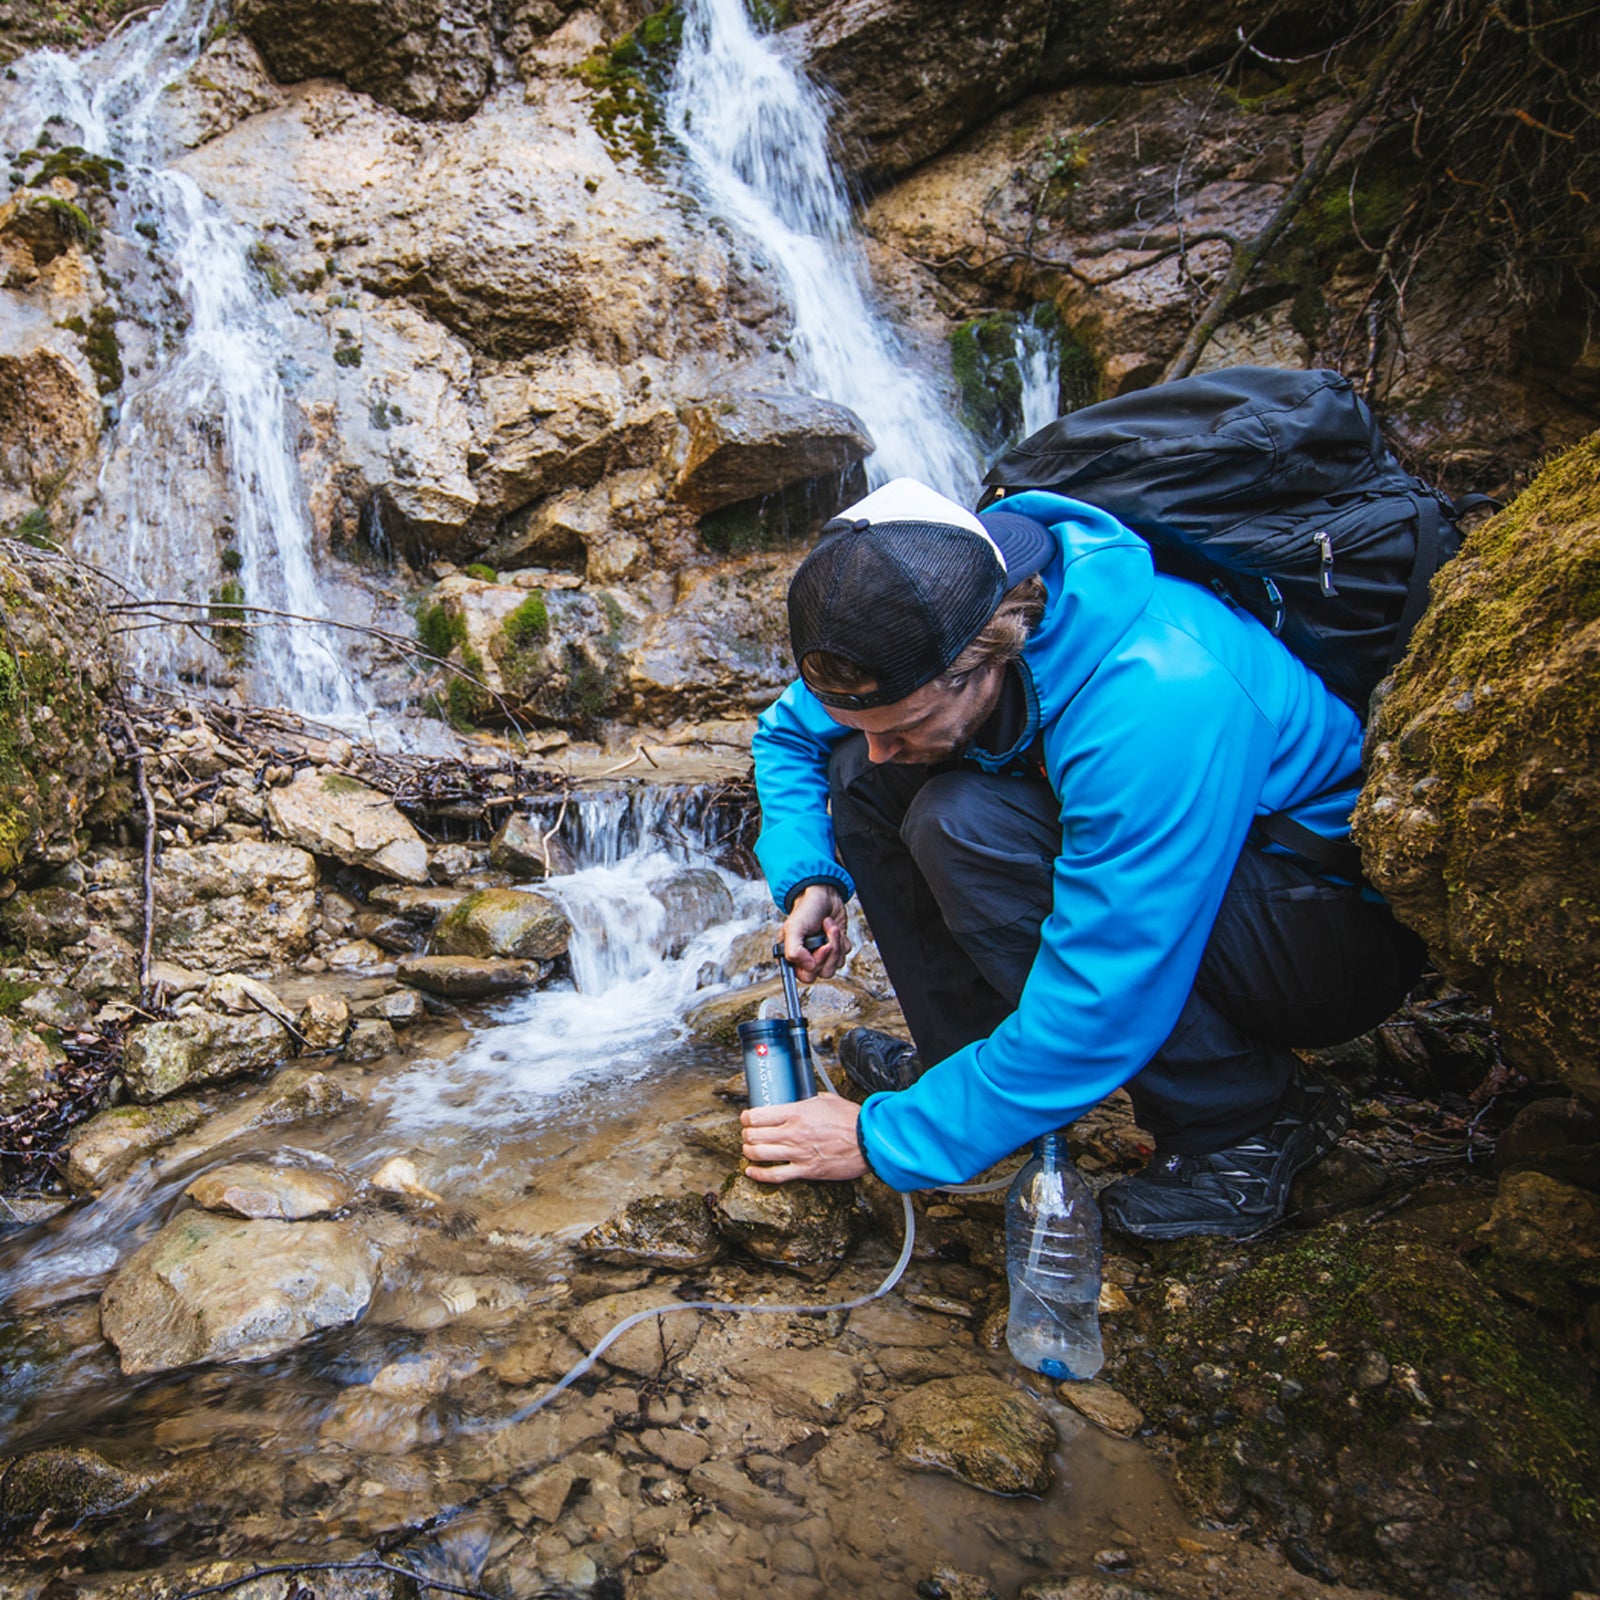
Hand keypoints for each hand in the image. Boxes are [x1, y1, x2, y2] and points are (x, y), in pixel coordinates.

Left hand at [741, 1093, 865, 1182]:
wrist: (868, 1140)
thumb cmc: (851, 1119)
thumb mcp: (827, 1100)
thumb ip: (809, 1101)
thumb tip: (801, 1100)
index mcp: (796, 1112)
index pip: (758, 1115)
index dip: (746, 1117)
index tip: (746, 1118)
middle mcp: (792, 1133)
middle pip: (754, 1135)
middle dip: (746, 1135)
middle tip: (747, 1134)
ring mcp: (797, 1153)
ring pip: (759, 1154)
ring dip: (748, 1152)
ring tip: (748, 1150)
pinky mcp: (805, 1170)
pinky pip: (775, 1175)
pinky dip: (759, 1175)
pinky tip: (751, 1171)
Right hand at [784, 884, 849, 984]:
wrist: (824, 895)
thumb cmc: (806, 909)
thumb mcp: (793, 927)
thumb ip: (793, 951)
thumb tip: (808, 967)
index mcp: (793, 956)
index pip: (804, 976)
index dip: (814, 966)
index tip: (820, 949)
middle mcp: (808, 958)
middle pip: (823, 972)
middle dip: (828, 953)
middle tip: (826, 937)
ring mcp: (823, 954)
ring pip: (835, 965)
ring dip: (836, 944)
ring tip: (829, 927)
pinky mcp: (837, 948)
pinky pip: (844, 955)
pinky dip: (842, 941)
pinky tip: (834, 929)